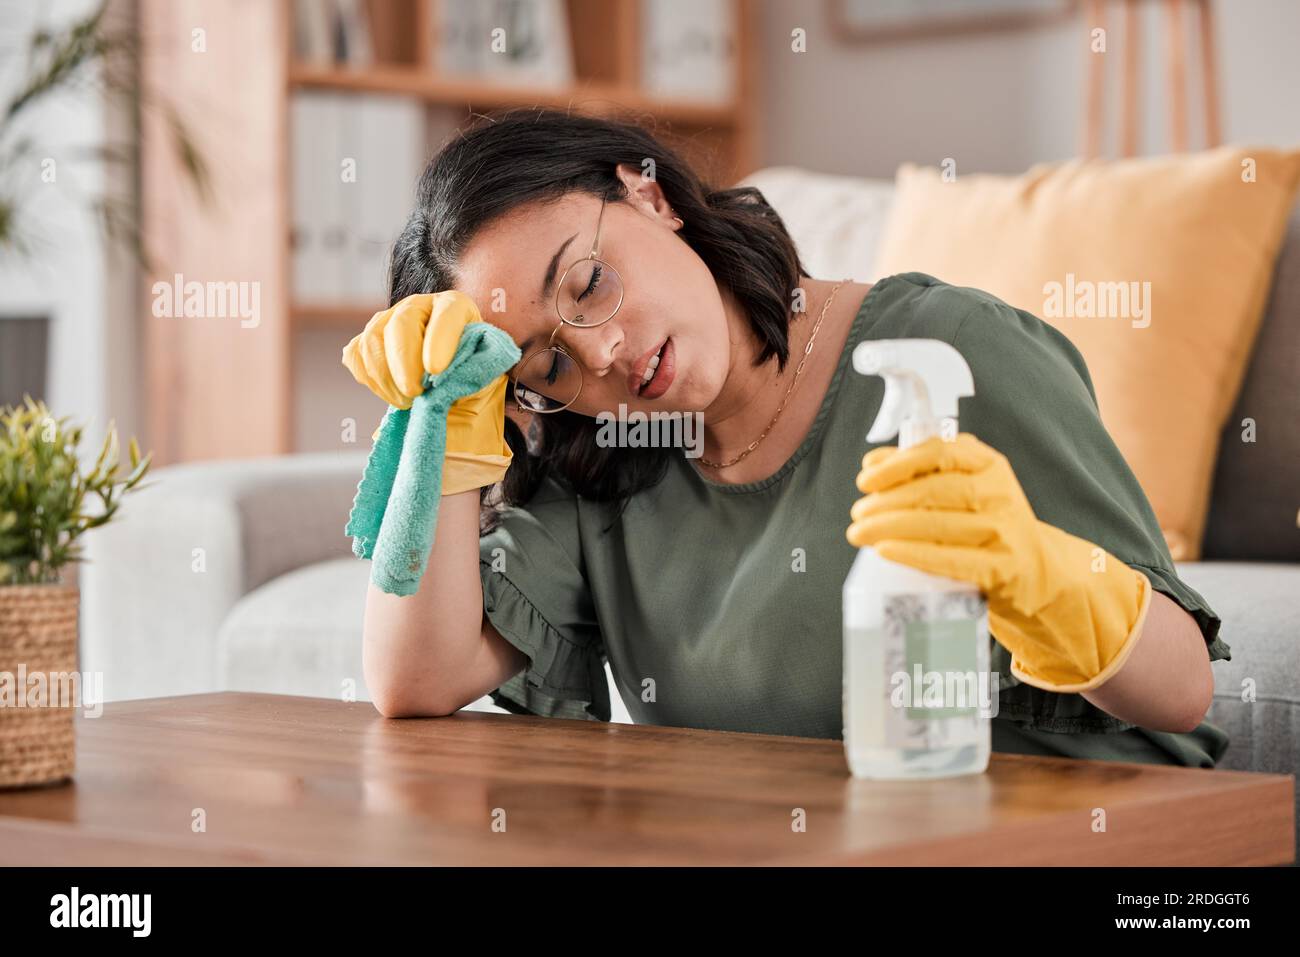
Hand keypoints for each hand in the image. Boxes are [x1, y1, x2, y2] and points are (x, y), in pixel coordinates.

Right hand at [342, 291, 512, 494]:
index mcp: (456, 306)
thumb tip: (452, 381)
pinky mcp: (368, 339)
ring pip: (373, 339)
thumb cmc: (470, 376)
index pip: (448, 314)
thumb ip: (474, 374)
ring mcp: (388, 319)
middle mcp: (419, 306)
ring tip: (407, 402)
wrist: (451, 385)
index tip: (436, 371)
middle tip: (415, 394)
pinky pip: (356, 355)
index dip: (440, 340)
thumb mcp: (484, 375)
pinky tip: (391, 395)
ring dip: (386, 377)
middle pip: (401, 324)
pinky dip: (370, 379)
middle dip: (405, 363)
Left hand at [846, 432, 1151, 691]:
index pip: (939, 452)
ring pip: (937, 524)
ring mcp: (1005, 531)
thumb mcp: (964, 489)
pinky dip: (913, 554)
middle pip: (932, 492)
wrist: (1041, 575)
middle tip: (857, 515)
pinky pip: (951, 559)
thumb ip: (922, 472)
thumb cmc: (987, 527)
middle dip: (885, 503)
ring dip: (889, 527)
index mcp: (988, 465)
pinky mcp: (1004, 569)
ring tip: (859, 534)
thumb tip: (872, 462)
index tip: (865, 480)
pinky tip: (885, 551)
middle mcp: (1000, 493)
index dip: (897, 464)